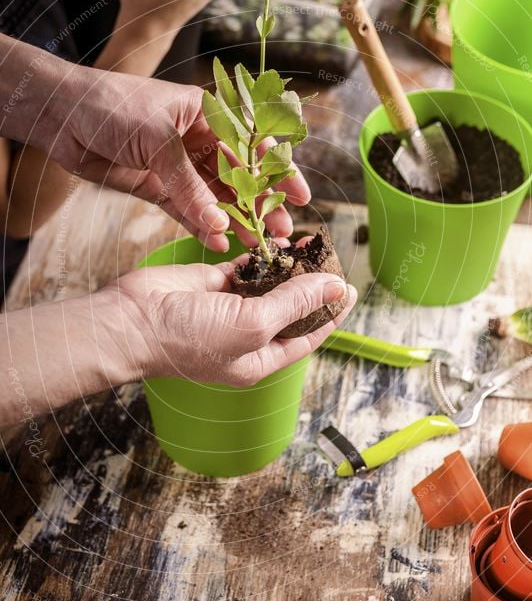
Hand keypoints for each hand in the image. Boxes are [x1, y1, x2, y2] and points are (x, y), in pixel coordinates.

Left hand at [49, 68, 310, 251]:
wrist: (61, 115)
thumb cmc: (111, 106)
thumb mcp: (158, 140)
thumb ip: (188, 185)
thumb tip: (218, 223)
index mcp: (207, 114)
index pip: (254, 144)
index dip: (279, 171)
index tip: (300, 198)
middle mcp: (197, 140)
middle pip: (239, 177)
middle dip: (261, 204)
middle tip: (280, 232)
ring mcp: (178, 166)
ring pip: (215, 198)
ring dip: (234, 221)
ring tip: (255, 245)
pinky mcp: (157, 187)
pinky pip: (187, 210)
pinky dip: (202, 226)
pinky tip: (218, 242)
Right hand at [111, 259, 356, 384]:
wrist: (132, 320)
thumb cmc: (190, 338)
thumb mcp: (253, 325)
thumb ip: (295, 303)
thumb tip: (335, 287)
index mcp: (260, 357)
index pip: (306, 336)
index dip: (330, 314)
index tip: (350, 290)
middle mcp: (247, 334)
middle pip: (291, 308)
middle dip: (312, 285)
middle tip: (330, 258)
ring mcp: (229, 307)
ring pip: (269, 285)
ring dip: (289, 267)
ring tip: (309, 245)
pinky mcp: (212, 282)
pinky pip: (245, 268)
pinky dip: (261, 256)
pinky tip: (278, 243)